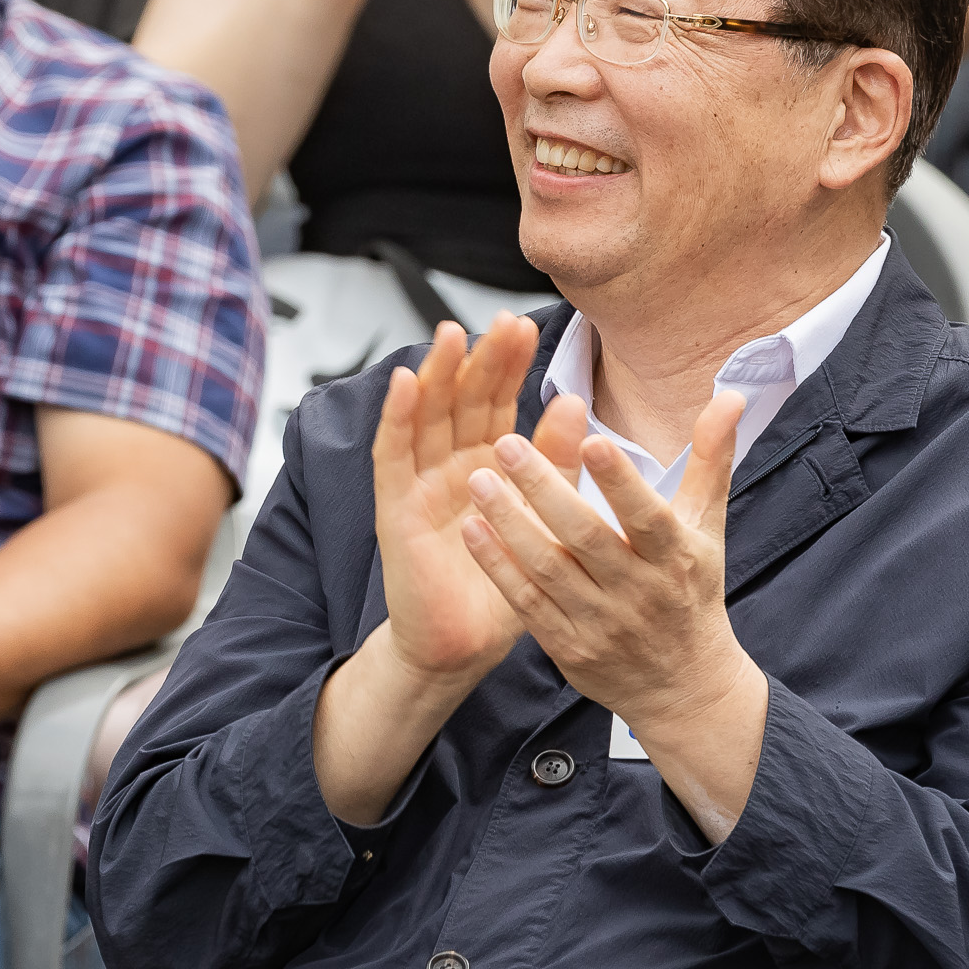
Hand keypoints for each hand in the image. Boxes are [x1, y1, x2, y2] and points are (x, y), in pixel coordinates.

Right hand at [369, 317, 570, 690]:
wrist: (464, 647)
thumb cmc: (504, 585)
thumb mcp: (544, 517)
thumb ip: (555, 462)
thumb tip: (576, 401)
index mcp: (488, 464)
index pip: (496, 402)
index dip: (508, 365)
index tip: (528, 327)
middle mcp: (451, 465)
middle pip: (462, 399)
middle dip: (480, 359)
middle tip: (501, 322)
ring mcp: (420, 482)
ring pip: (425, 415)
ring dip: (436, 373)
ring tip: (451, 334)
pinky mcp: (395, 507)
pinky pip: (392, 454)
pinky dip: (397, 416)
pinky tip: (407, 381)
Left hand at [461, 389, 760, 745]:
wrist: (685, 687)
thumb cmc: (692, 591)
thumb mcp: (707, 527)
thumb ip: (711, 460)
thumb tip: (729, 396)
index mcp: (675, 557)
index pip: (648, 515)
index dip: (621, 481)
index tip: (591, 438)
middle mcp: (638, 591)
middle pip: (586, 537)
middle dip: (544, 489)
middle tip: (506, 444)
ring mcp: (600, 622)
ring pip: (548, 569)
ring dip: (510, 524)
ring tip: (479, 479)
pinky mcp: (568, 647)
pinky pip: (527, 604)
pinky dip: (499, 567)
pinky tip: (472, 530)